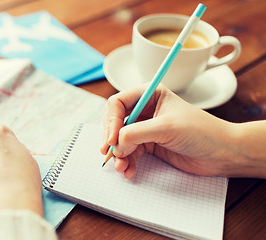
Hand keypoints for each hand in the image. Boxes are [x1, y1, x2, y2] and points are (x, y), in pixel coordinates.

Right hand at [102, 84, 241, 178]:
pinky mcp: (149, 145)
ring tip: (121, 168)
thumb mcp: (166, 128)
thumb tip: (115, 144)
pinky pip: (129, 153)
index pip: (118, 103)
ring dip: (118, 155)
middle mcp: (145, 110)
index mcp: (149, 95)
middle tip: (111, 154)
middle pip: (115, 122)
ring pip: (120, 140)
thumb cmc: (201, 132)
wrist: (222, 153)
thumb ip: (136, 133)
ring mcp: (146, 128)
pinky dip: (127, 162)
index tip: (111, 139)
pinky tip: (129, 171)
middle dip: (112, 140)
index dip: (111, 121)